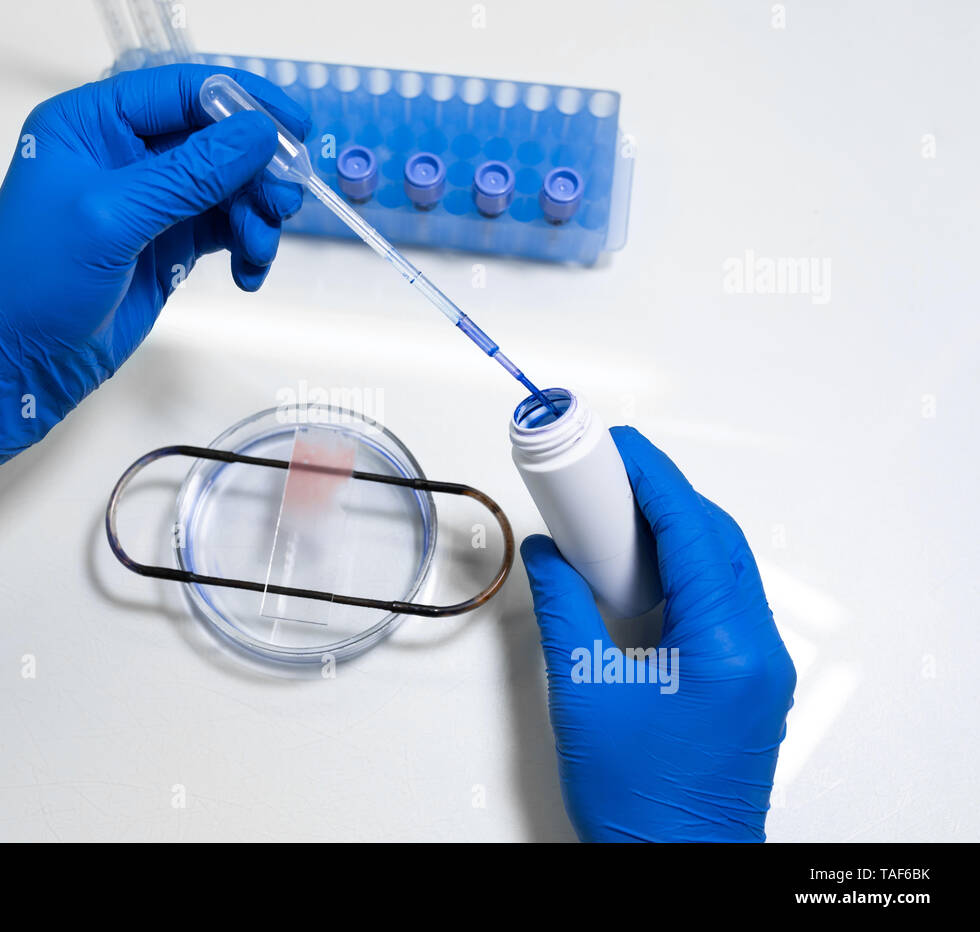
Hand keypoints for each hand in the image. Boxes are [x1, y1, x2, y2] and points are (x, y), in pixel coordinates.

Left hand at [0, 64, 309, 462]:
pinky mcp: (166, 243)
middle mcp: (122, 153)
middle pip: (214, 139)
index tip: (293, 122)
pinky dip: (245, 246)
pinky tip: (247, 271)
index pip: (180, 92)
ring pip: (227, 186)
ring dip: (255, 213)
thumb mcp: (112, 218)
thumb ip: (189, 174)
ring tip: (261, 248)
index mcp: (92, 124)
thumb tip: (258, 135)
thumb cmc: (35, 282)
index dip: (242, 102)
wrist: (17, 362)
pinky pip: (224, 228)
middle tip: (285, 199)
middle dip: (256, 169)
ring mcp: (148, 201)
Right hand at [521, 426, 795, 841]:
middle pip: (717, 540)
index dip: (654, 476)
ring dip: (671, 534)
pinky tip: (637, 572)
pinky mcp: (746, 682)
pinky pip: (719, 601)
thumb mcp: (584, 692)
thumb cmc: (640, 804)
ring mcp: (759, 667)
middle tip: (605, 475)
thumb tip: (550, 556)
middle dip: (661, 497)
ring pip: (722, 568)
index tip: (618, 445)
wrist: (673, 865)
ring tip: (613, 518)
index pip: (695, 530)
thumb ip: (564, 609)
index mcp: (726, 646)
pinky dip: (680, 572)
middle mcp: (757, 650)